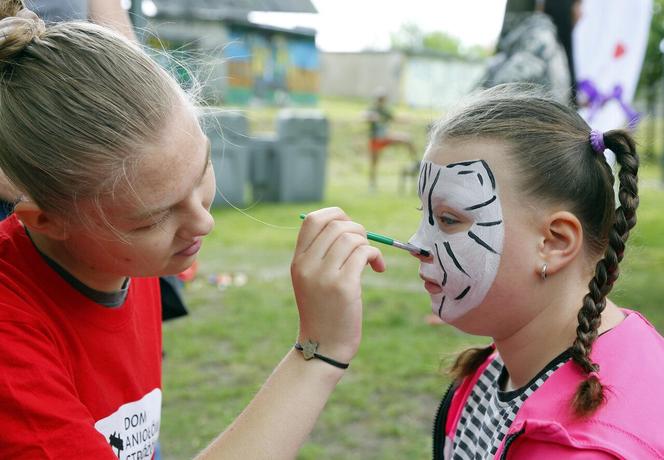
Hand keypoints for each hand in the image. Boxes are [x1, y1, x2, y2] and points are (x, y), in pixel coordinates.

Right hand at [291, 207, 384, 363]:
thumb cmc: (324, 311)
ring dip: (368, 244)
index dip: (336, 215)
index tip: (350, 229)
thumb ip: (321, 254)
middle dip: (358, 229)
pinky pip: (364, 253)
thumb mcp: (312, 280)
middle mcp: (307, 265)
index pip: (312, 219)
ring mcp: (324, 276)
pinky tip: (378, 268)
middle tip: (365, 247)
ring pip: (352, 237)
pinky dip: (376, 255)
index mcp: (298, 260)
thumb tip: (348, 225)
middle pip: (336, 224)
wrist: (324, 346)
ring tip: (371, 260)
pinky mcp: (343, 286)